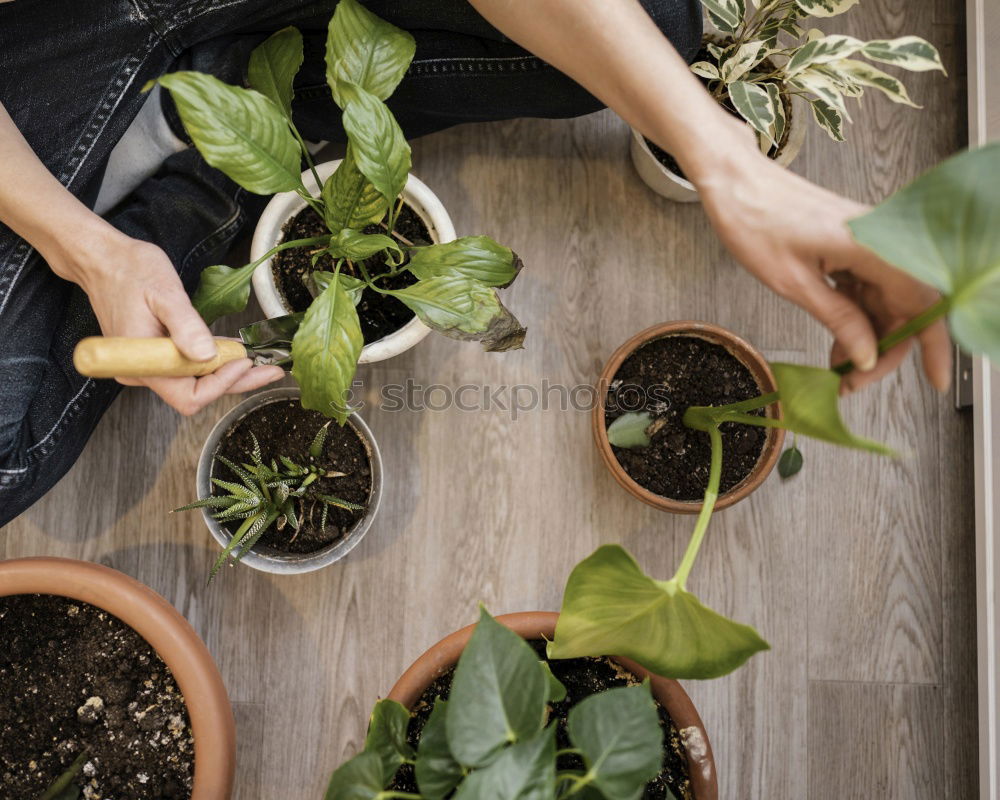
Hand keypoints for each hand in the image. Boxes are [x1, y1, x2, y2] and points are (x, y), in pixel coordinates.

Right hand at [49, 225, 283, 414]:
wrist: (102, 260)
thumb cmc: (129, 271)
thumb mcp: (164, 293)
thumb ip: (185, 326)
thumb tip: (207, 356)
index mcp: (143, 364)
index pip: (189, 396)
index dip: (221, 383)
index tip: (245, 362)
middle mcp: (144, 373)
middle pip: (197, 391)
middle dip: (237, 381)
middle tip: (271, 370)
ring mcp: (149, 366)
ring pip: (196, 380)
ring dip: (229, 372)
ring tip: (262, 362)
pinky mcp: (155, 356)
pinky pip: (189, 366)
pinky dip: (214, 361)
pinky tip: (237, 353)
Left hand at [694, 134, 951, 393]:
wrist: (735, 183)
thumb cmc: (754, 223)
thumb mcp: (793, 283)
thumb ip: (838, 318)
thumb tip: (867, 355)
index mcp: (873, 246)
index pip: (923, 302)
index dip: (933, 344)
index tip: (935, 379)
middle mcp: (880, 241)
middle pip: (906, 306)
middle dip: (884, 349)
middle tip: (852, 381)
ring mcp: (867, 243)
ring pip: (886, 300)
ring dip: (869, 336)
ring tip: (838, 368)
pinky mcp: (852, 245)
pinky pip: (868, 287)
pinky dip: (856, 316)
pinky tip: (838, 340)